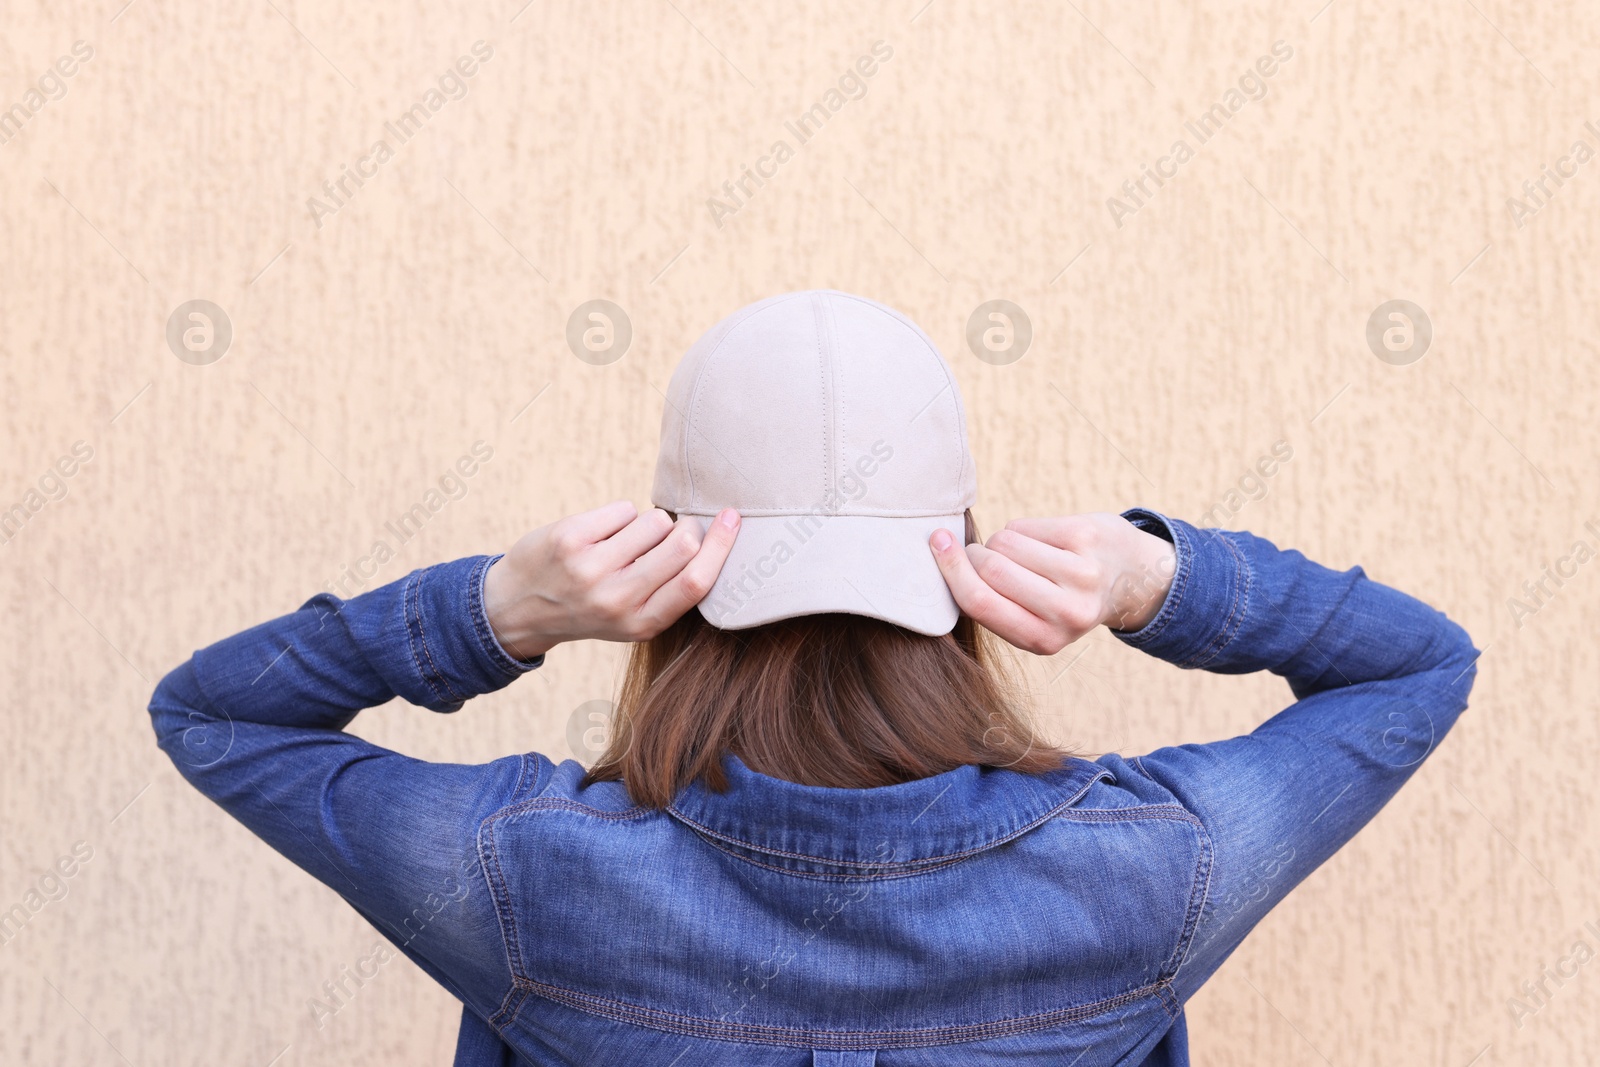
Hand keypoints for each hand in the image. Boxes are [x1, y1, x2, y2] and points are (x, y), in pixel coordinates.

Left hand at [482, 501, 740, 660]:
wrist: (517, 609)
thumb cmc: (589, 607)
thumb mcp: (631, 619)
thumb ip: (669, 588)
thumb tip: (711, 535)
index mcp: (642, 623)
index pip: (696, 582)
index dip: (721, 545)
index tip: (733, 518)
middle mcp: (617, 600)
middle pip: (682, 544)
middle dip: (687, 527)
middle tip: (675, 530)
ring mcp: (591, 569)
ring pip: (655, 521)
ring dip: (650, 523)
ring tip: (626, 541)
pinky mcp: (570, 540)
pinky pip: (623, 508)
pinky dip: (619, 515)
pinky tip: (600, 535)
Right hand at [928, 512, 1176, 655]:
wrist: (1129, 578)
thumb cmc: (1063, 600)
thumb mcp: (1033, 623)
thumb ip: (994, 606)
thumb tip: (942, 560)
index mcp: (1044, 641)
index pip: (981, 603)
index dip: (952, 571)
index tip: (936, 545)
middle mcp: (1067, 612)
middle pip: (990, 568)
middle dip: (974, 555)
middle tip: (980, 555)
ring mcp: (1081, 573)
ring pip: (1005, 542)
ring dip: (1000, 542)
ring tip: (1022, 554)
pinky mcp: (1085, 538)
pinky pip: (1025, 526)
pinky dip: (1022, 530)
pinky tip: (1044, 543)